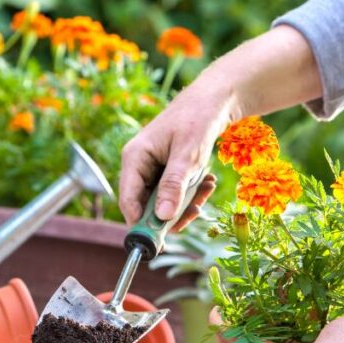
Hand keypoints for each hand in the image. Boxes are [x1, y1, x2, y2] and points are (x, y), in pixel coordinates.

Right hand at [119, 77, 231, 229]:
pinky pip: (174, 192)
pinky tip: (207, 182)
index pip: (128, 200)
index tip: (159, 242)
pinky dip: (191, 193)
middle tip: (196, 211)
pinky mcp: (165, 171)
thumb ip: (173, 186)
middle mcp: (138, 165)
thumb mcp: (187, 156)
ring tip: (207, 188)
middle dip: (172, 212)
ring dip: (186, 202)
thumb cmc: (197, 120)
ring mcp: (152, 168)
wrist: (215, 99)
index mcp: (134, 157)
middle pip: (146, 205)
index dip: (141, 223)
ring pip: (163, 201)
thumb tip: (161, 217)